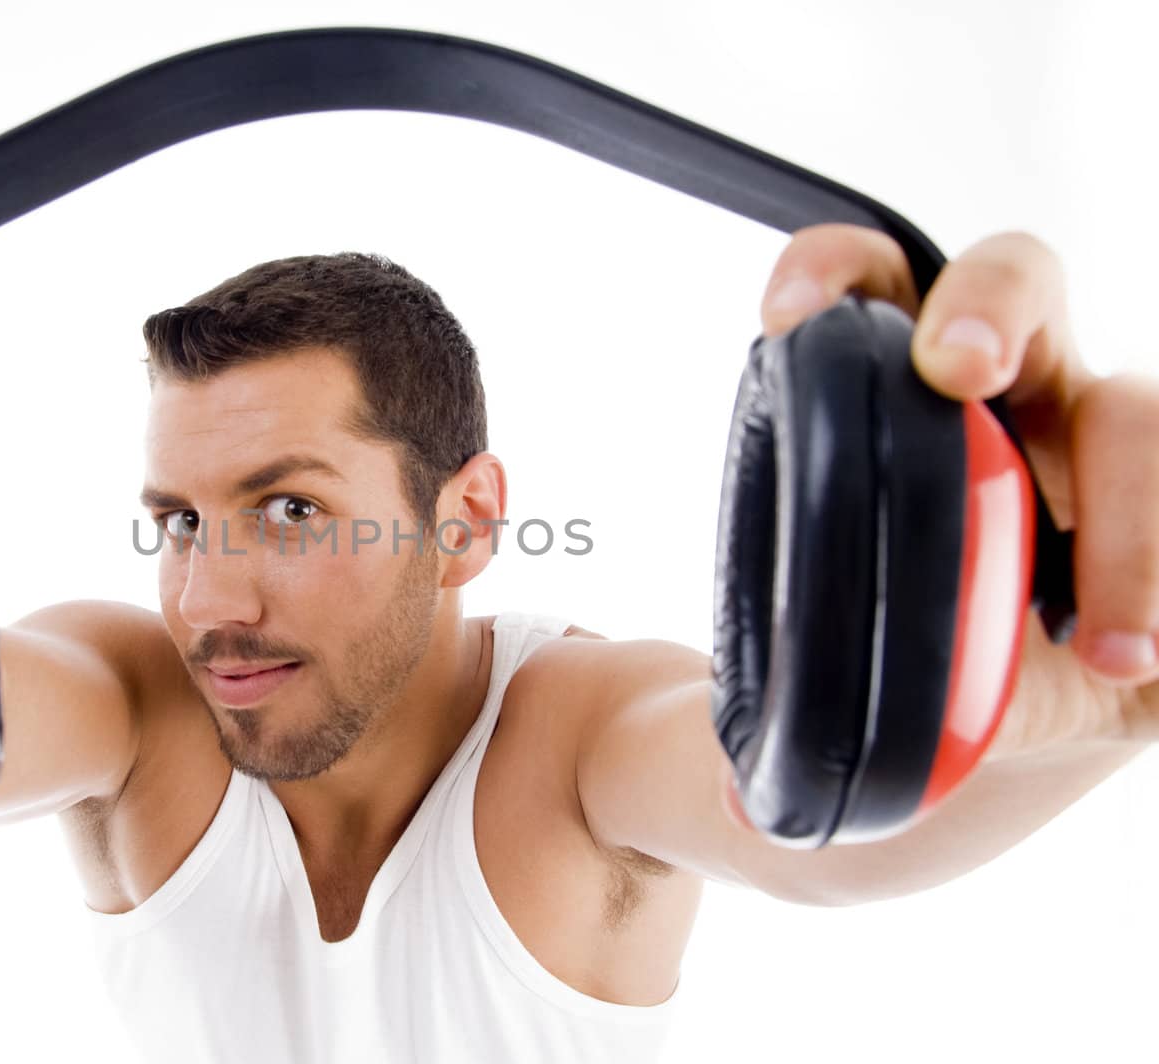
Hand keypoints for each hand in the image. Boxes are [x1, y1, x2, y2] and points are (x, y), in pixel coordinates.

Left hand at [757, 225, 1158, 750]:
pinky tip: (1148, 661)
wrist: (964, 753)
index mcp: (905, 412)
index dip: (836, 271)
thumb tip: (755, 800)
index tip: (787, 318)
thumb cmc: (872, 687)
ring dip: (1130, 518)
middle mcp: (1016, 414)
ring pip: (1143, 421)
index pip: (871, 291)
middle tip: (957, 372)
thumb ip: (788, 724)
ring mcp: (1106, 471)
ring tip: (1110, 648)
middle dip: (992, 309)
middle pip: (1024, 297)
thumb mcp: (816, 695)